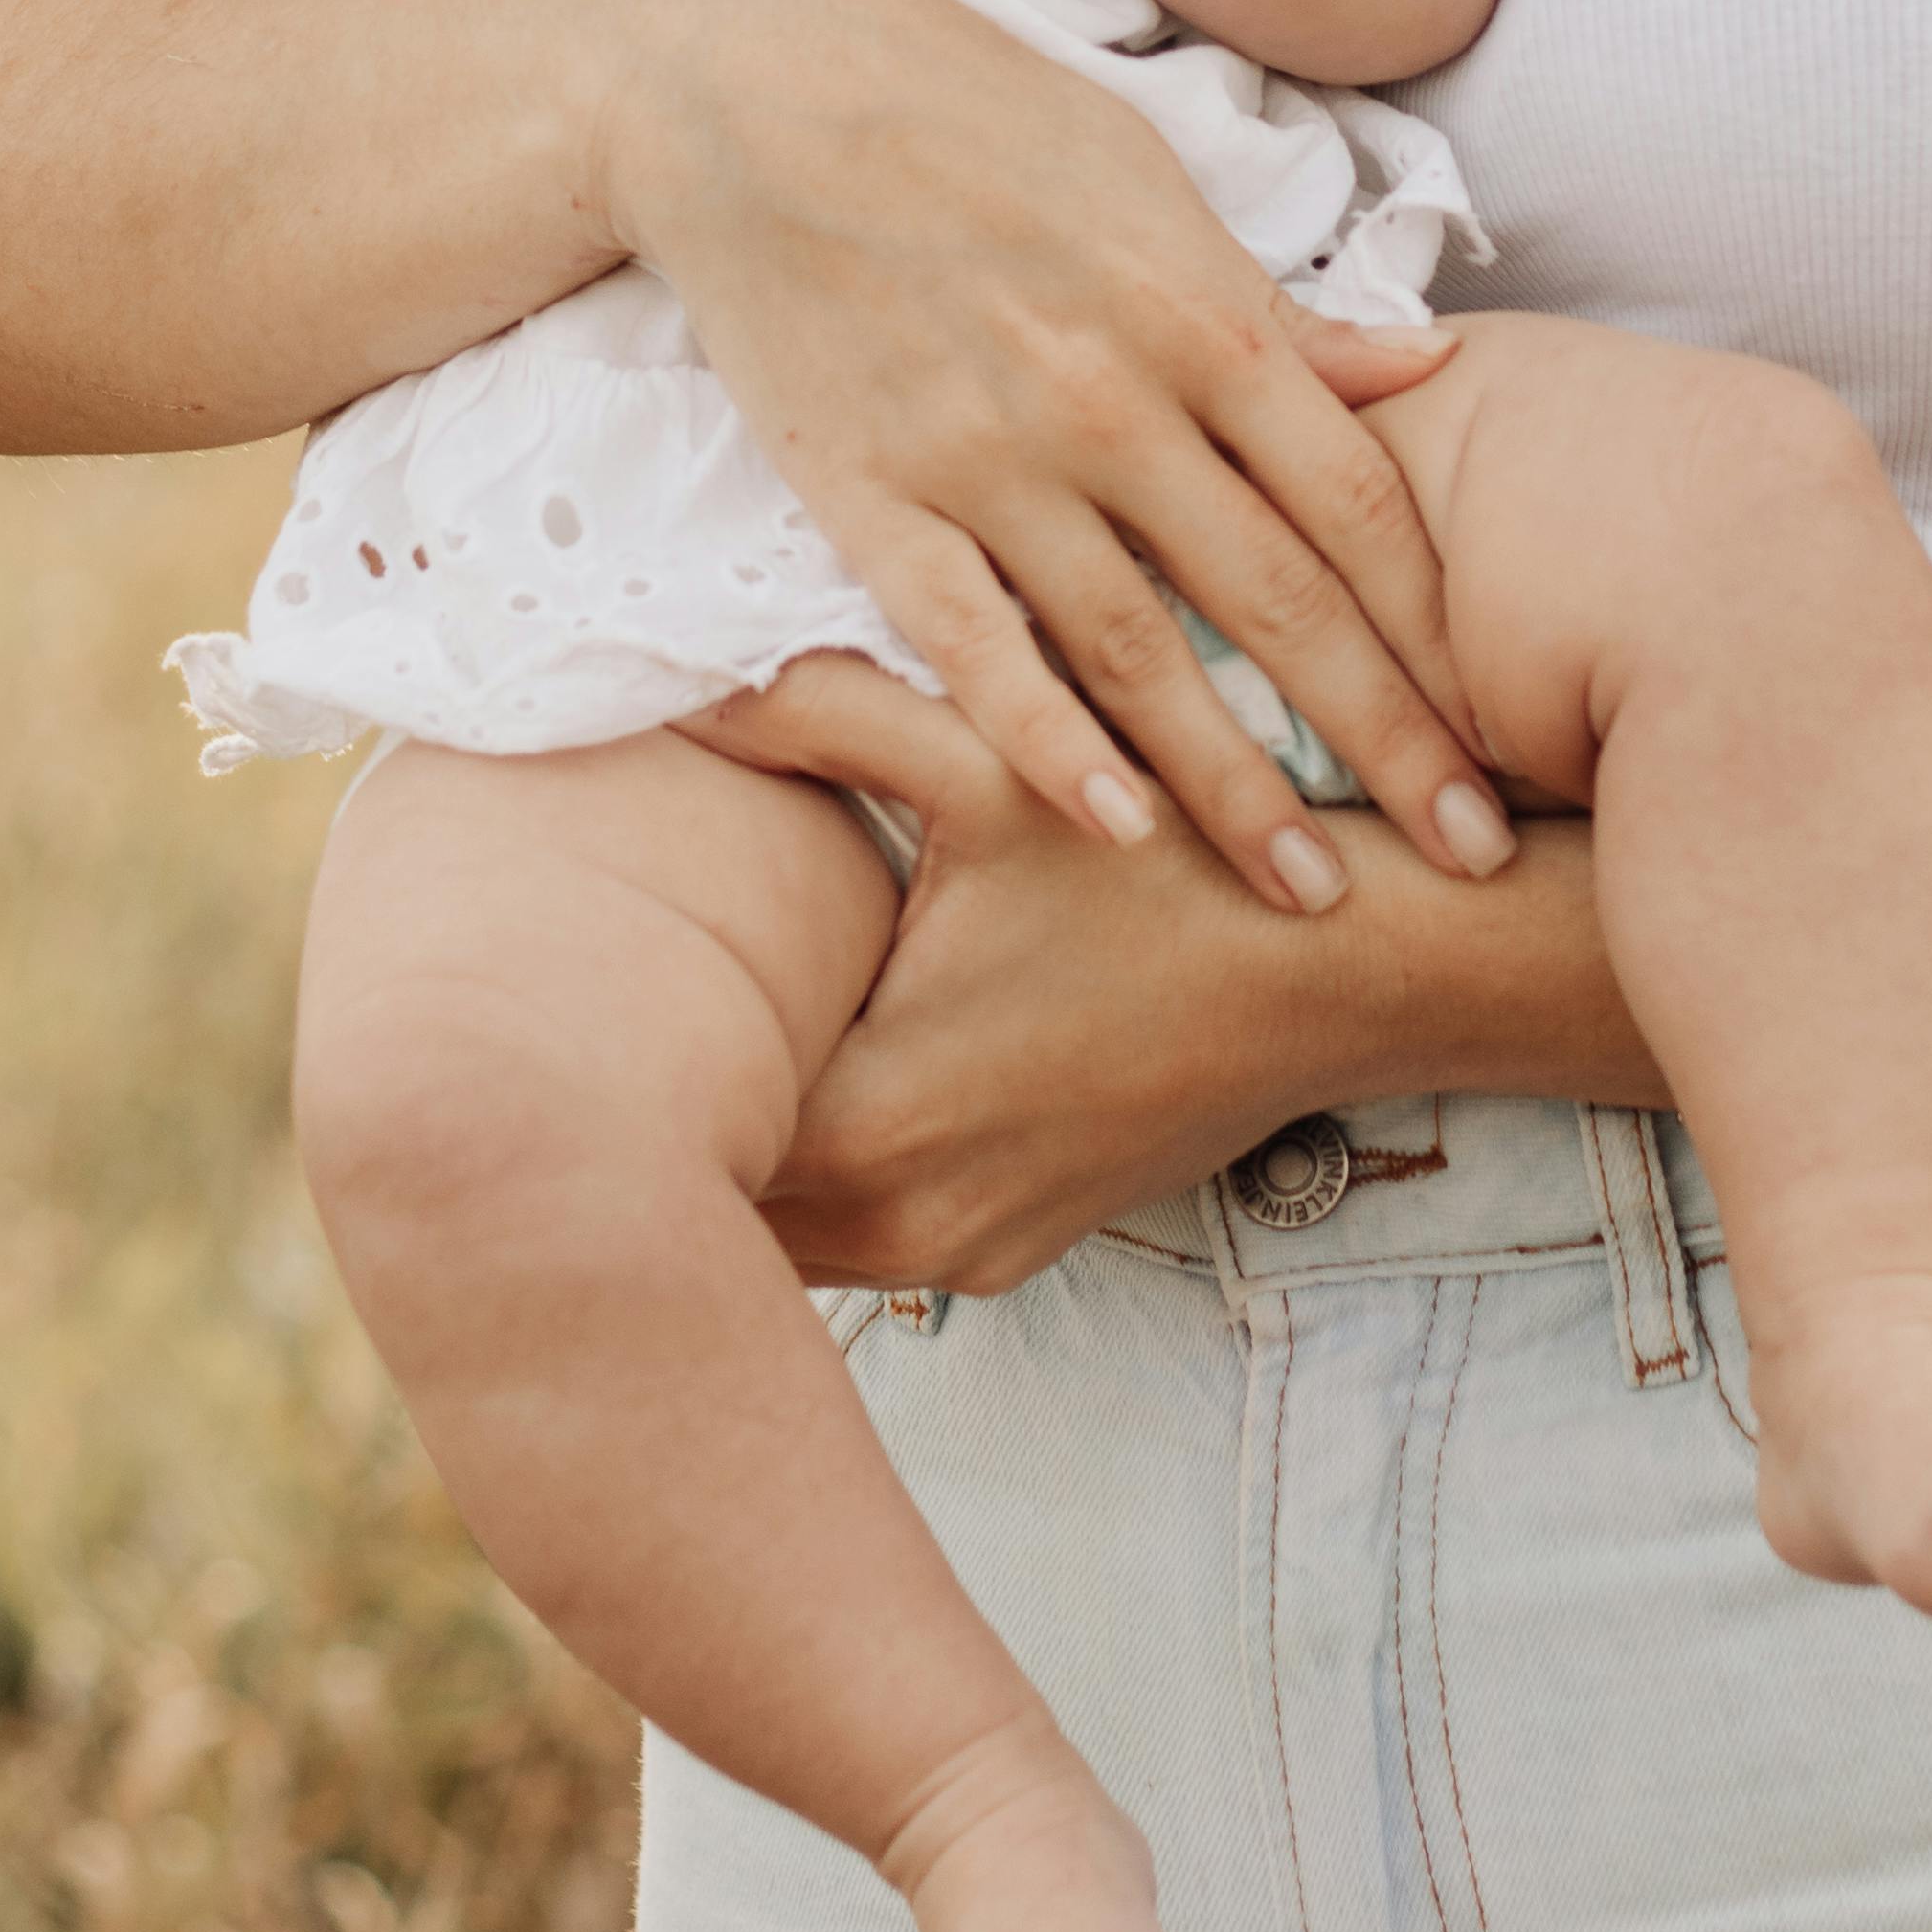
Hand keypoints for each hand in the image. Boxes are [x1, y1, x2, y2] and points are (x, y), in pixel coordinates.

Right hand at [604, 0, 1509, 916]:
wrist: (749, 84)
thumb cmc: (971, 112)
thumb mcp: (1150, 179)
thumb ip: (1278, 306)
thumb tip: (1428, 363)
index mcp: (1202, 311)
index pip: (1361, 506)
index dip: (1445, 634)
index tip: (1509, 736)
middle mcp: (1115, 396)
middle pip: (1281, 601)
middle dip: (1388, 742)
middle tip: (1475, 859)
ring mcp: (990, 455)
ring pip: (1141, 653)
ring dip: (1236, 786)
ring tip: (1312, 897)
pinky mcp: (871, 495)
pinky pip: (973, 647)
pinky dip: (1045, 746)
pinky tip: (1114, 831)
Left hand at [696, 665, 1418, 1293]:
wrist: (1344, 978)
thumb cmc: (1171, 869)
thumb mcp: (996, 765)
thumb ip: (826, 713)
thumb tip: (689, 673)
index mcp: (873, 1116)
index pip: (673, 1129)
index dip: (624, 1049)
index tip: (587, 978)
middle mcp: (904, 1220)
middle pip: (716, 1190)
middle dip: (675, 1097)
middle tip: (625, 995)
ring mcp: (963, 1255)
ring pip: (789, 1225)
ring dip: (754, 1138)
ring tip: (721, 1027)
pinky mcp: (1010, 1257)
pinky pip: (871, 1236)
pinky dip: (839, 1165)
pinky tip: (842, 1060)